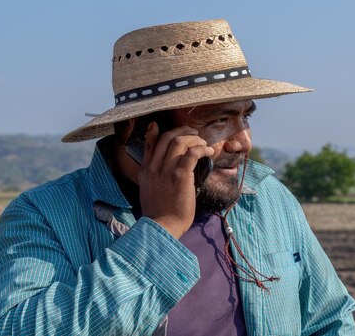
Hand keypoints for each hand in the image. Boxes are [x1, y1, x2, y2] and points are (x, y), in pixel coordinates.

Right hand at [138, 122, 213, 238]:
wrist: (161, 227)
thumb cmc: (160, 213)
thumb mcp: (149, 190)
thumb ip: (155, 176)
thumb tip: (167, 169)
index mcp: (145, 170)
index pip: (150, 143)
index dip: (157, 131)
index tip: (165, 126)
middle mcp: (154, 167)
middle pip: (167, 137)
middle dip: (182, 131)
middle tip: (193, 133)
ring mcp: (166, 170)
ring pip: (179, 142)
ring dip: (194, 139)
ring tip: (203, 142)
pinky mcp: (180, 176)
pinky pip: (192, 154)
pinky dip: (202, 149)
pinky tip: (208, 152)